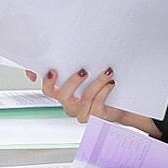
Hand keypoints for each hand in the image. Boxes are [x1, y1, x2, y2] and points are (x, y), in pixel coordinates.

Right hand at [37, 68, 157, 133]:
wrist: (120, 106)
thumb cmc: (101, 89)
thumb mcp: (89, 77)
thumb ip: (78, 67)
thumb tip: (77, 50)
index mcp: (64, 95)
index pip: (49, 90)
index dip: (47, 82)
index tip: (53, 71)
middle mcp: (71, 106)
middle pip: (63, 96)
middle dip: (73, 82)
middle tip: (83, 71)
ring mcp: (83, 113)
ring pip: (85, 98)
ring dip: (97, 82)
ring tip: (107, 72)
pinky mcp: (96, 117)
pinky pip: (98, 104)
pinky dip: (105, 91)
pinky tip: (110, 83)